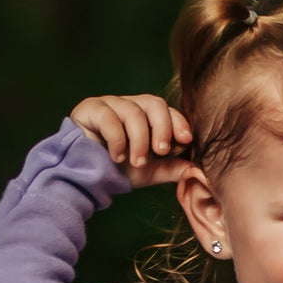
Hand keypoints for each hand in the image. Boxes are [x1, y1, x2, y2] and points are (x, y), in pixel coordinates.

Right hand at [70, 94, 192, 185]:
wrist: (84, 179)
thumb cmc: (115, 172)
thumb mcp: (148, 172)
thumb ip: (171, 168)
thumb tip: (198, 170)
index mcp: (144, 116)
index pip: (166, 110)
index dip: (178, 122)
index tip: (185, 140)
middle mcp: (128, 106)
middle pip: (153, 103)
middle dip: (162, 127)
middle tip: (161, 151)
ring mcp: (109, 104)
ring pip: (133, 111)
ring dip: (139, 139)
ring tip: (136, 162)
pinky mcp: (89, 109)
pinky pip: (109, 117)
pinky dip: (117, 139)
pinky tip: (116, 156)